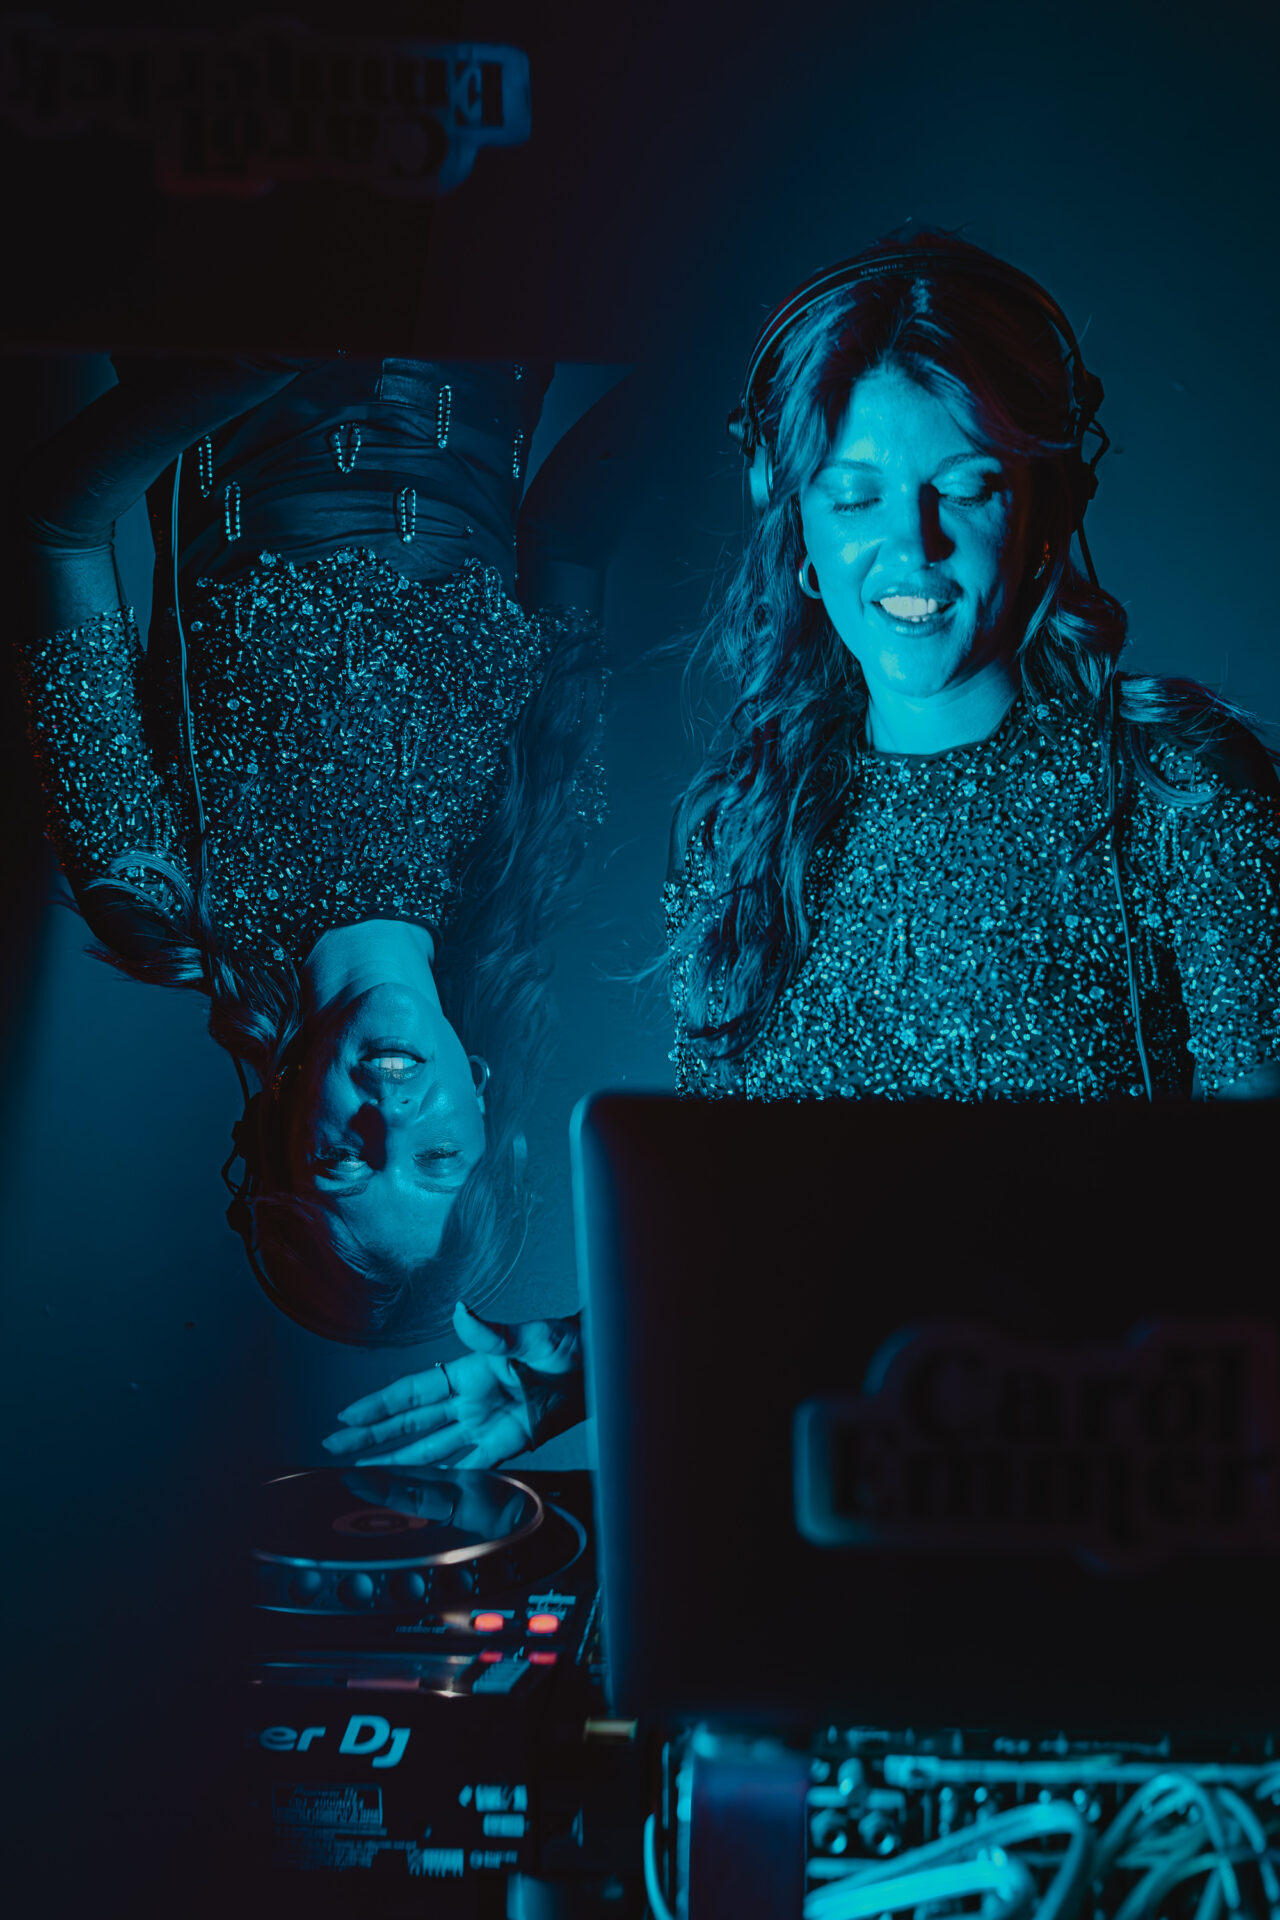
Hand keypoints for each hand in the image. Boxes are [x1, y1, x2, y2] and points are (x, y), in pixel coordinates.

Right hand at [321, 1301, 583, 1469]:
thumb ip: (494, 1333)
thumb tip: (463, 1312)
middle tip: (335, 1446)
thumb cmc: (570, 1344)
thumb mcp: (533, 1337)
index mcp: (469, 1372)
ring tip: (364, 1474)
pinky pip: (467, 1467)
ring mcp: (486, 1425)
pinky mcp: (507, 1445)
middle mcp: (471, 1401)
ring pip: (431, 1449)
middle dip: (372, 1437)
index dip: (378, 1405)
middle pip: (411, 1423)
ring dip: (398, 1462)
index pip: (412, 1392)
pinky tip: (419, 1490)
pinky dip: (443, 1480)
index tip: (346, 1416)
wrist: (603, 1371)